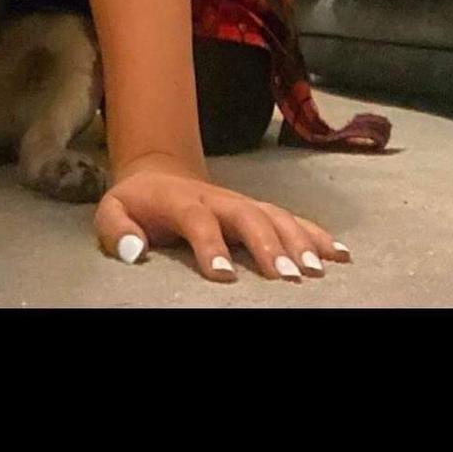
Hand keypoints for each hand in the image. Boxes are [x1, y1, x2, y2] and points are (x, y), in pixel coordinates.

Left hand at [94, 153, 352, 284]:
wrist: (159, 174)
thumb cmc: (136, 204)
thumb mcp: (111, 212)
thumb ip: (117, 230)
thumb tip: (134, 251)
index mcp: (181, 200)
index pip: (198, 220)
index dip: (210, 245)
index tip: (224, 276)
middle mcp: (218, 198)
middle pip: (247, 216)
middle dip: (269, 245)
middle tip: (288, 277)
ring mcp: (242, 201)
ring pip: (275, 215)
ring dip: (299, 240)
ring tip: (317, 270)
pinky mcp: (259, 208)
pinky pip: (292, 218)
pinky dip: (316, 234)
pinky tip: (340, 254)